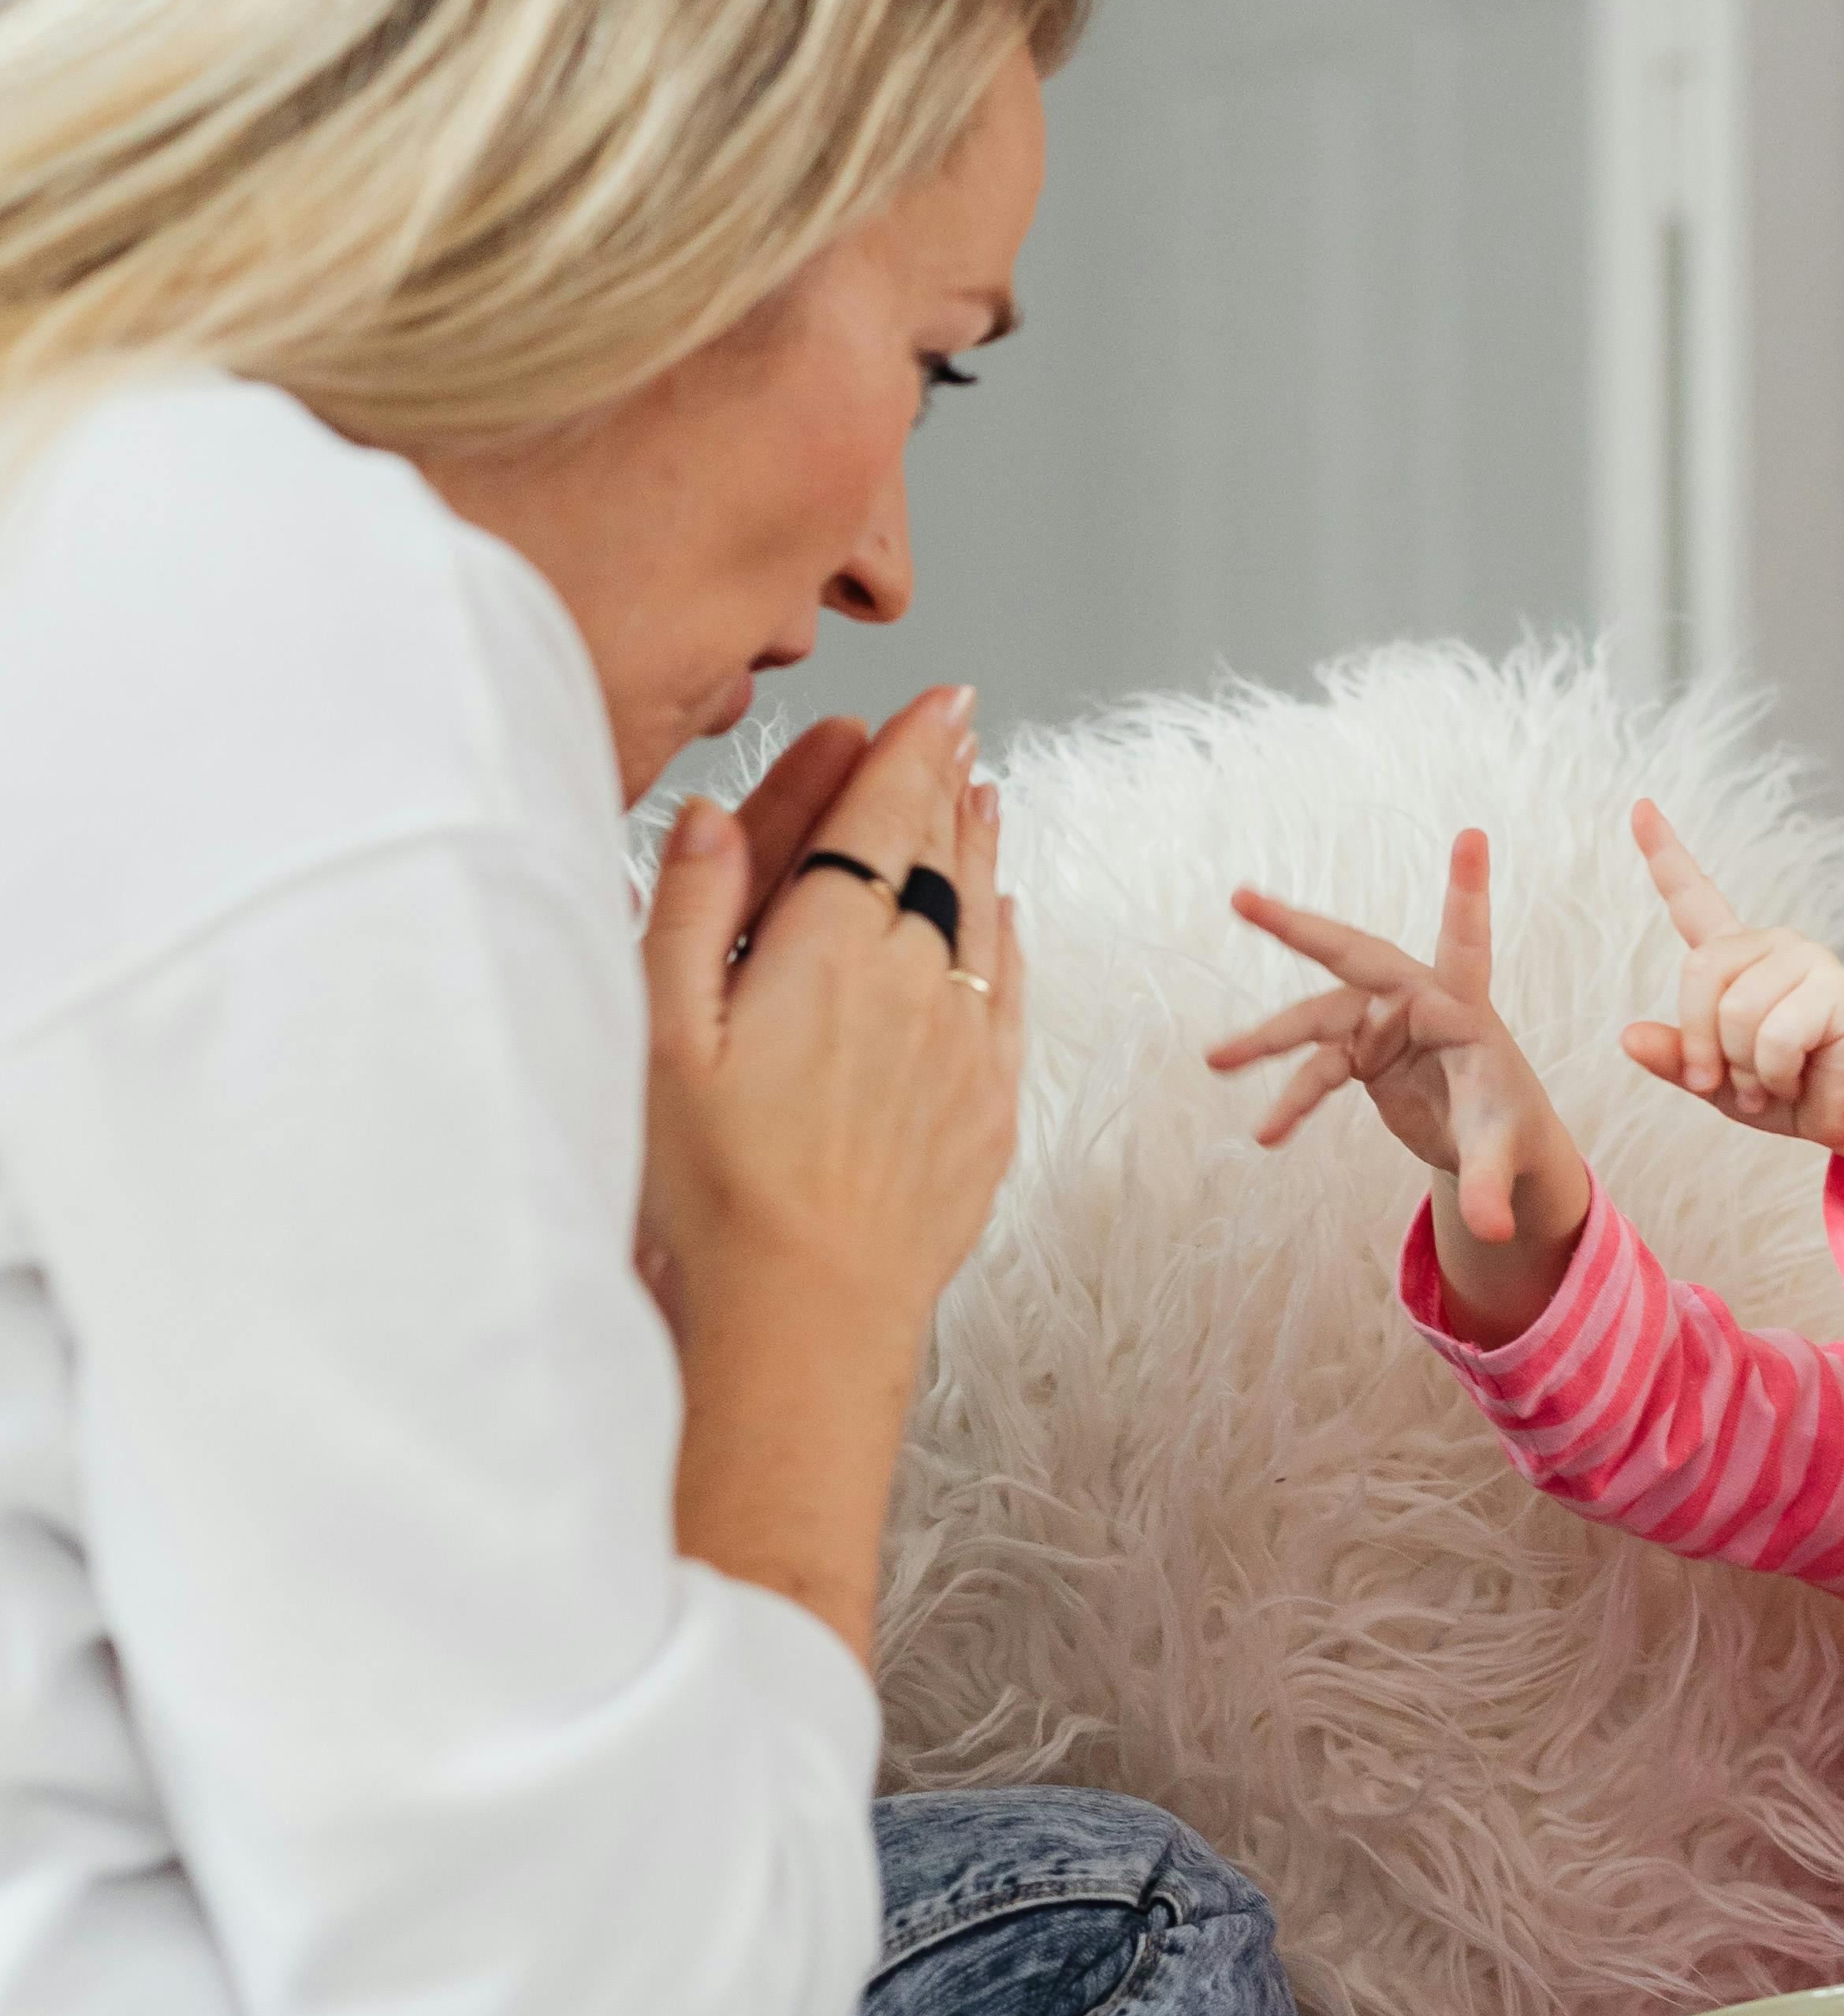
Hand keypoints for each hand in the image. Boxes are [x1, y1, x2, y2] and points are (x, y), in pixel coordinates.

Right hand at [639, 686, 1026, 1655]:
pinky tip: (1007, 917)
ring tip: (982, 797)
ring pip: (983, 917)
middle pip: (938, 856)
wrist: (805, 1314)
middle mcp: (910, 985)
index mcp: (825, 953)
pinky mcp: (986, 1111)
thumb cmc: (711, 1191)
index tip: (934, 702)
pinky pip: (1010, 998)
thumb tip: (709, 814)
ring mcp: (960, 1048)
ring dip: (980, 848)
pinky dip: (1009, 941)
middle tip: (957, 730)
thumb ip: (685, 914)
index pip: (877, 821)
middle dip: (943, 784)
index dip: (906, 752)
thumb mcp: (661, 1039)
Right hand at [1211, 830, 1591, 1337]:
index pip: (1463, 944)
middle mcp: (1418, 1002)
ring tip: (1216, 1059)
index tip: (1472, 835)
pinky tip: (1267, 1134)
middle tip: (1240, 897)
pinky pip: (1314, 1068)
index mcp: (1465, 1009)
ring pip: (1315, 1019)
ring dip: (1268, 1040)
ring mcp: (1383, 1024)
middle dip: (1298, 926)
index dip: (1465, 892)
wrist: (1492, 1147)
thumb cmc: (1511, 1133)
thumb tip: (1492, 1233)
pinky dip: (1289, 1099)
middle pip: (1354, 953)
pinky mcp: (1362, 1053)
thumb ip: (1492, 1189)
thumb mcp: (1503, 1158)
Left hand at [1620, 802, 1843, 1171]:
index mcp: (1737, 959)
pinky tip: (1796, 1076)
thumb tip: (1628, 1036)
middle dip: (1700, 1044)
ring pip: (1736, 1011)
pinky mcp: (1834, 986)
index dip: (1663, 854)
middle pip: (1699, 974)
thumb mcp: (1715, 1082)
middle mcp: (1770, 945)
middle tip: (1720, 1085)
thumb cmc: (1787, 1093)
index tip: (1640, 808)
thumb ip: (1676, 1058)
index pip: (1694, 897)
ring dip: (1744, 1068)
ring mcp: (1805, 958)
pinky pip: (1773, 1034)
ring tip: (1769, 1083)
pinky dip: (1774, 1073)